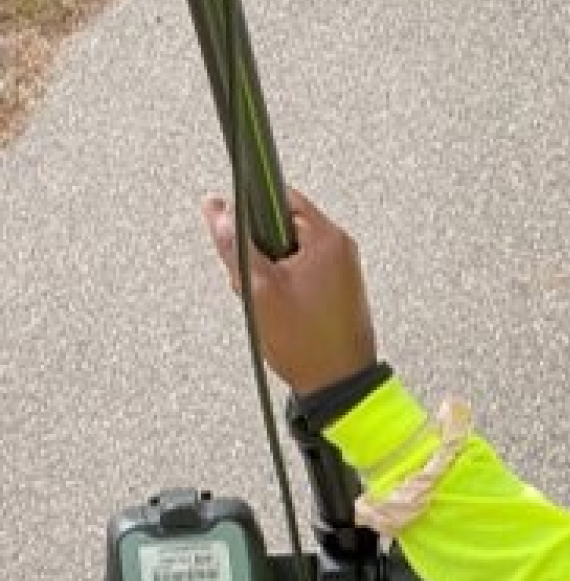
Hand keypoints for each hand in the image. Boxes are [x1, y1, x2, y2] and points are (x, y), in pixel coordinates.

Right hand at [201, 188, 377, 395]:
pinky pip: (300, 273)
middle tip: (257, 283)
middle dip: (258, 251)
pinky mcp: (339, 290)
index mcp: (327, 238)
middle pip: (280, 226)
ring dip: (267, 273)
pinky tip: (281, 312)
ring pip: (286, 252)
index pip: (279, 194)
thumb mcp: (258, 289)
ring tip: (271, 303)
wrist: (338, 385)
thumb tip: (217, 209)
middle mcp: (340, 249)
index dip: (251, 210)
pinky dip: (283, 287)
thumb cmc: (309, 345)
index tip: (239, 229)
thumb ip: (234, 243)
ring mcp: (342, 270)